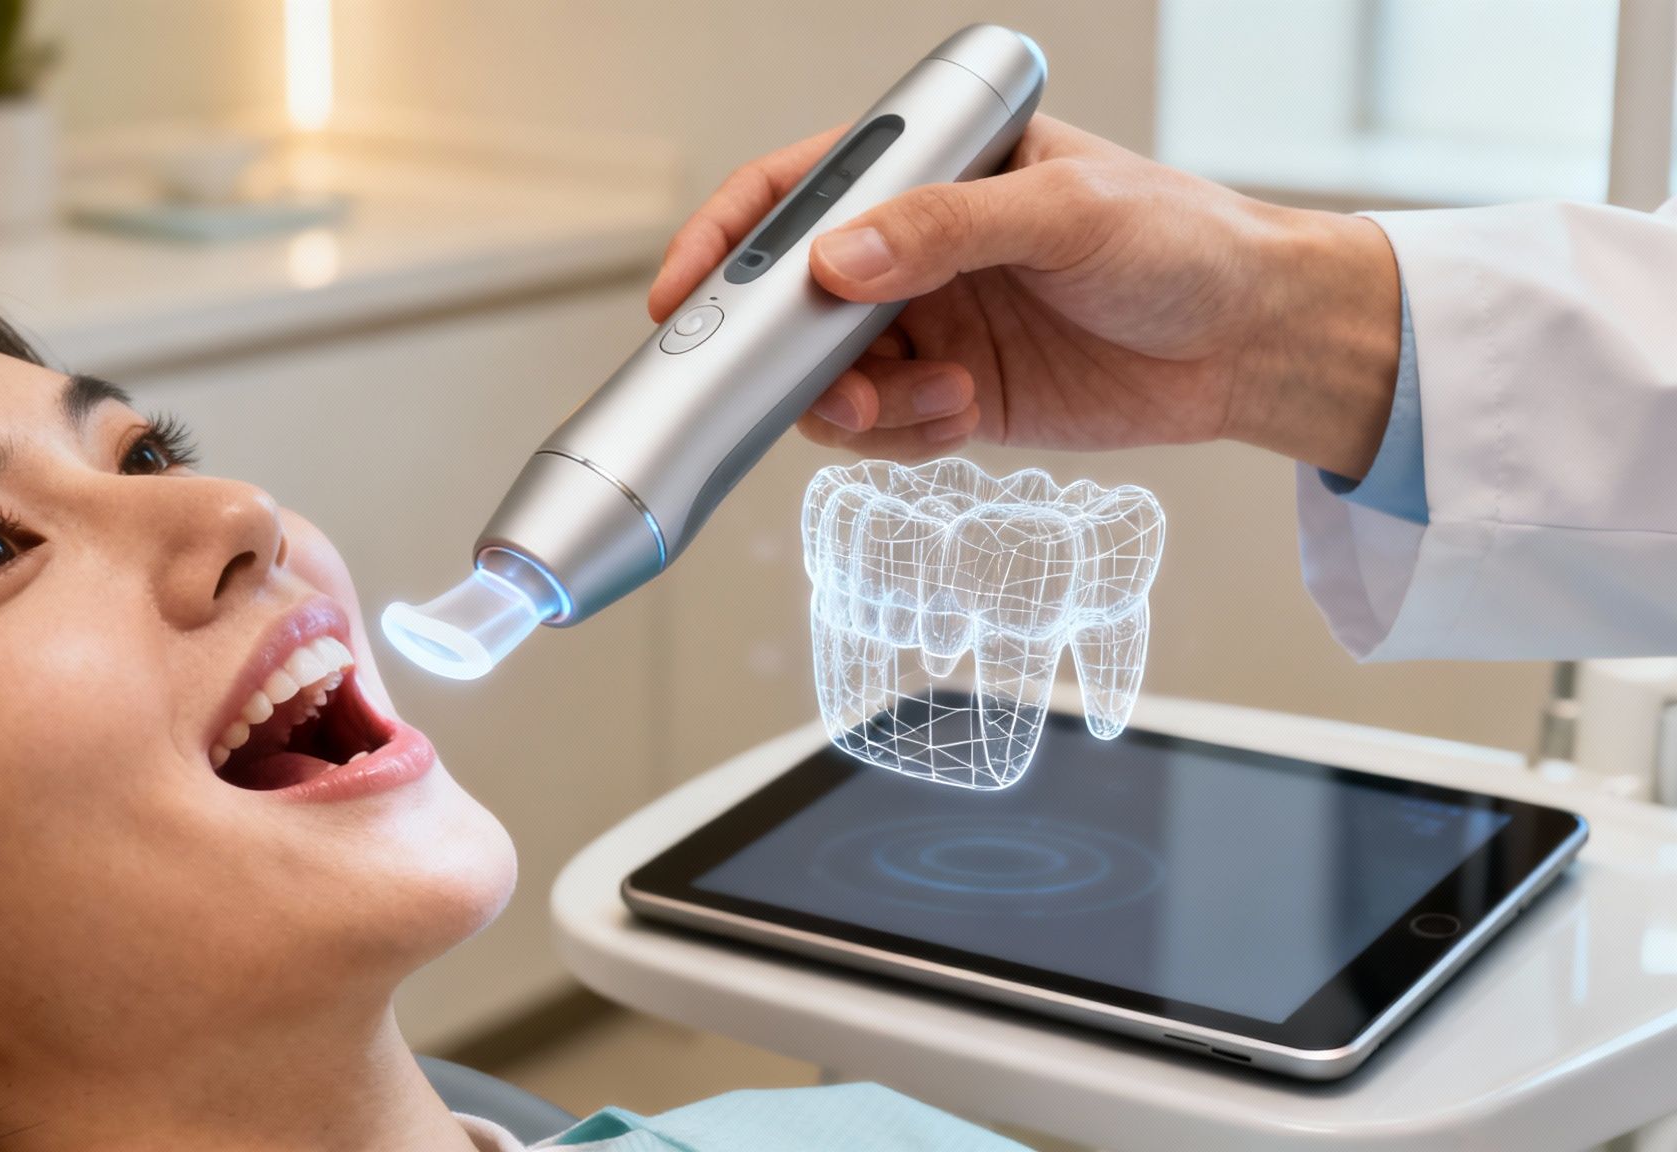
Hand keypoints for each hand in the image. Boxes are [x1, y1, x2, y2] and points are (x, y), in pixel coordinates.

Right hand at [649, 116, 1402, 476]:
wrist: (1253, 341)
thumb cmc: (1181, 240)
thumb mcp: (1064, 212)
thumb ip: (946, 229)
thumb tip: (839, 261)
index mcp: (930, 175)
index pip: (796, 193)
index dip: (725, 240)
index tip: (681, 294)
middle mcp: (915, 252)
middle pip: (794, 303)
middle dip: (784, 352)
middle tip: (812, 381)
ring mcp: (929, 328)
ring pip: (829, 380)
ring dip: (851, 406)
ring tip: (921, 400)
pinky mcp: (954, 399)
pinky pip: (885, 431)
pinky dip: (903, 437)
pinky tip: (961, 415)